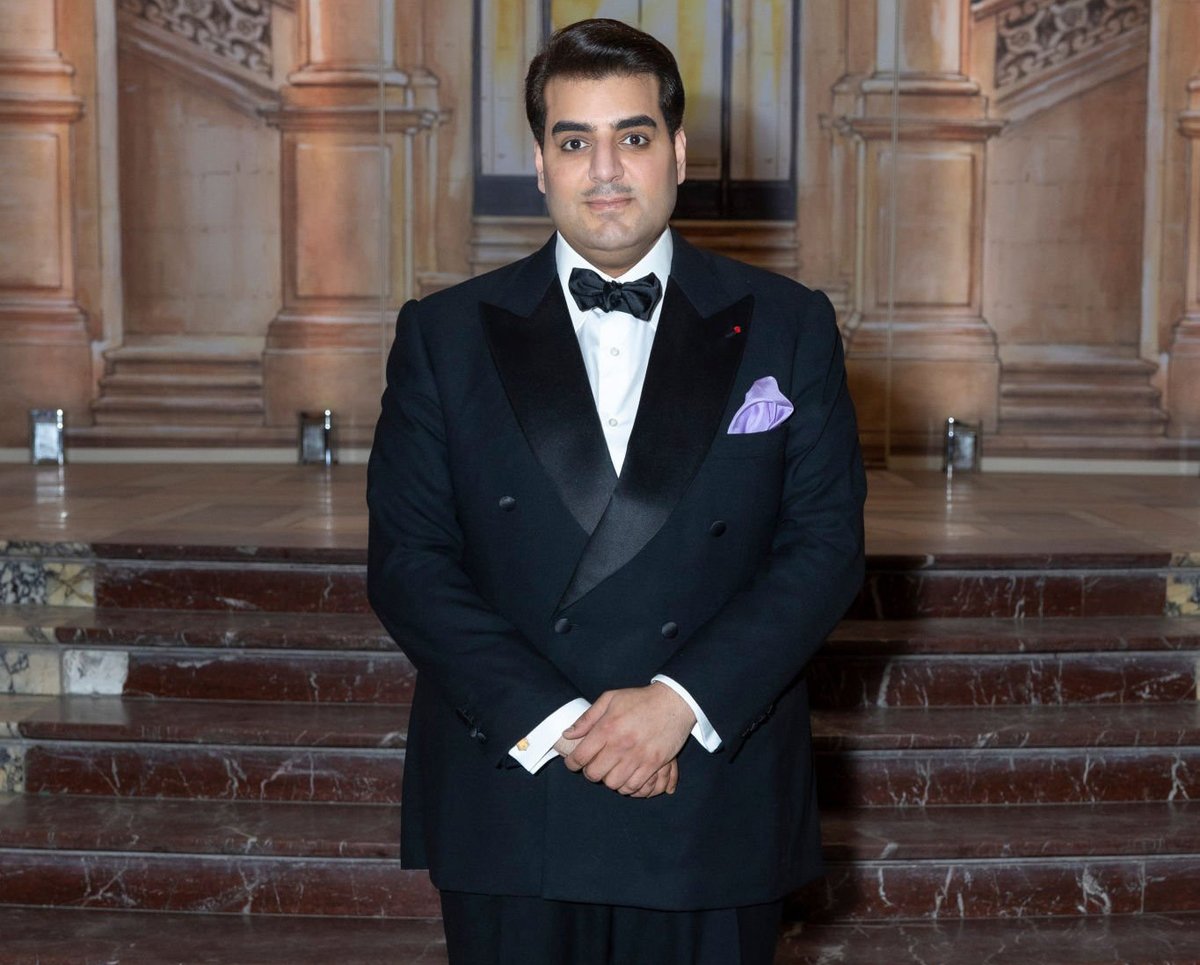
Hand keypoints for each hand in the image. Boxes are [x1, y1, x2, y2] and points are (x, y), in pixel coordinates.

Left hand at [561, 683, 695, 793]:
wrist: (674, 702)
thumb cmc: (640, 699)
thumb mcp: (610, 699)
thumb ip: (587, 718)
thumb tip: (568, 734)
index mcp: (607, 728)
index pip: (581, 756)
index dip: (572, 763)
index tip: (573, 763)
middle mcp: (620, 745)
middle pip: (594, 774)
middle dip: (590, 772)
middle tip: (594, 765)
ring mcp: (638, 757)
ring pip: (613, 784)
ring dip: (608, 780)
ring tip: (610, 770)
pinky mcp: (653, 765)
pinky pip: (634, 787)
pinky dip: (627, 785)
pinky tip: (626, 776)